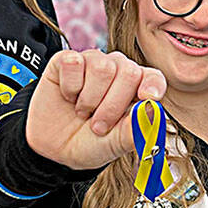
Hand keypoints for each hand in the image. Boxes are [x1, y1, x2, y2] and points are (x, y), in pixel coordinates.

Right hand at [26, 49, 165, 169]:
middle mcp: (118, 70)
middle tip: (98, 126)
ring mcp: (93, 62)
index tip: (148, 98)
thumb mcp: (114, 145)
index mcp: (137, 89)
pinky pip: (74, 62)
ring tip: (83, 112)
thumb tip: (152, 110)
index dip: (153, 85)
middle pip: (129, 72)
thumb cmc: (89, 142)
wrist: (54, 148)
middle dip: (112, 105)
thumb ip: (134, 130)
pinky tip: (68, 96)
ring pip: (102, 67)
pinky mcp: (68, 60)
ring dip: (89, 99)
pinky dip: (69, 87)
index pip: (153, 78)